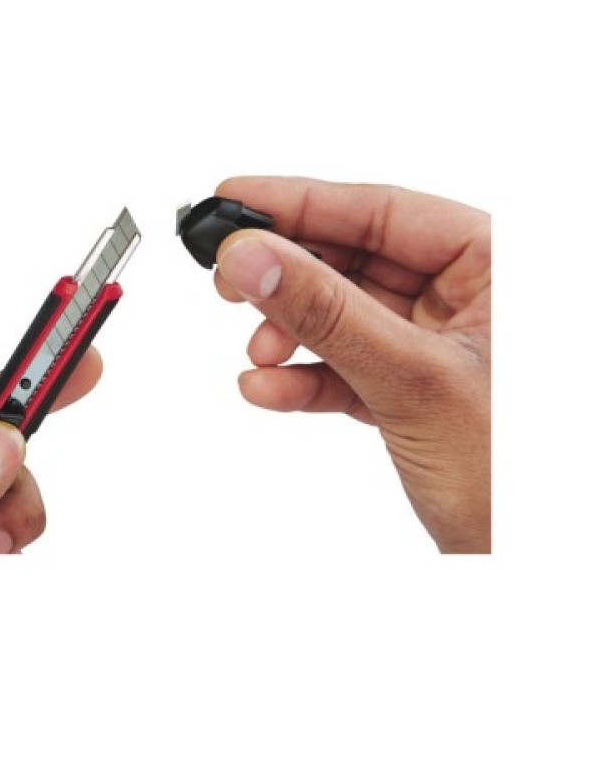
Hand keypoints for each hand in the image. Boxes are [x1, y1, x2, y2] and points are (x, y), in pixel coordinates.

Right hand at [213, 177, 489, 552]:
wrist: (537, 568)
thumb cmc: (524, 481)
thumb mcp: (414, 379)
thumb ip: (326, 312)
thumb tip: (252, 256)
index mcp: (501, 265)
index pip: (384, 210)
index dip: (300, 202)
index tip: (234, 199)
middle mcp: (473, 296)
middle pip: (356, 259)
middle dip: (288, 277)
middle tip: (230, 276)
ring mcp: (443, 344)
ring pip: (345, 313)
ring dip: (291, 333)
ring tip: (259, 351)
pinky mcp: (417, 389)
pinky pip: (348, 363)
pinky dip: (306, 376)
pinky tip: (271, 387)